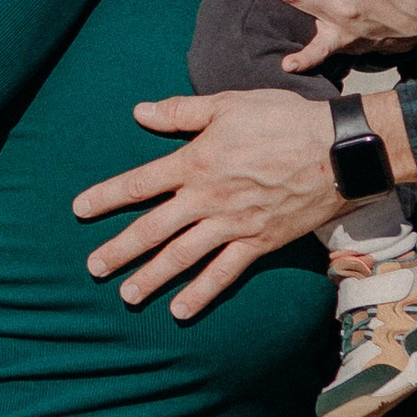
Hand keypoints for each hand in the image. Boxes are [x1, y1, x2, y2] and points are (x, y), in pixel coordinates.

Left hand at [72, 87, 344, 317]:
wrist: (338, 151)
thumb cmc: (283, 120)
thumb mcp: (229, 105)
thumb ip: (181, 112)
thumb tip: (139, 112)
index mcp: (196, 162)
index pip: (139, 183)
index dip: (106, 197)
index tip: (79, 210)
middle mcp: (208, 198)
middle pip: (153, 229)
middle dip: (119, 250)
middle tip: (92, 268)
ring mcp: (232, 224)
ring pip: (182, 256)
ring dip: (151, 278)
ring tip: (126, 295)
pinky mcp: (258, 242)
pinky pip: (224, 274)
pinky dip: (201, 293)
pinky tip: (180, 311)